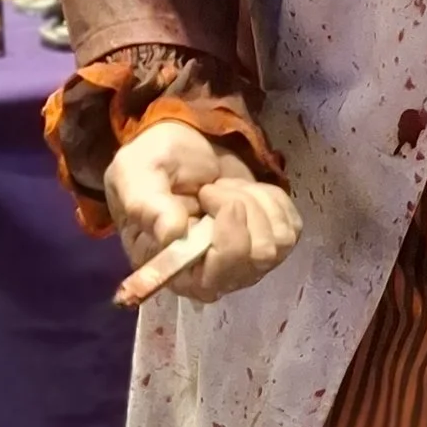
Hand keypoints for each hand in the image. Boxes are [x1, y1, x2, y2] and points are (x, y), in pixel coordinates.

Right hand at [104, 123, 301, 307]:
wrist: (181, 148)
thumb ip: (147, 205)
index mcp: (176, 272)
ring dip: (254, 201)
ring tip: (223, 189)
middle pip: (258, 257)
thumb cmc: (151, 167)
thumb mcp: (135, 176)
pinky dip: (271, 199)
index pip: (217, 278)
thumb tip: (172, 234)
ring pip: (279, 240)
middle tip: (211, 188)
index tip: (210, 194)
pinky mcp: (271, 241)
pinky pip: (292, 226)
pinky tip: (244, 192)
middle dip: (240, 207)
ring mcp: (247, 262)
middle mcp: (215, 276)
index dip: (227, 239)